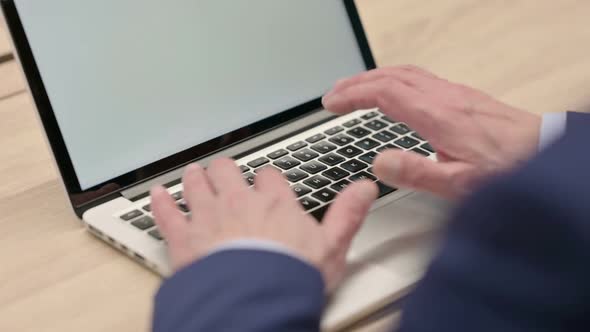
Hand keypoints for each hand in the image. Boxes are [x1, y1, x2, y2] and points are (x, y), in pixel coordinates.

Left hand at [150, 159, 377, 289]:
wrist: (254, 301)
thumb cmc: (291, 277)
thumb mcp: (333, 246)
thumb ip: (348, 214)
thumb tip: (366, 188)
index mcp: (274, 202)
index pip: (270, 176)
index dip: (267, 178)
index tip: (267, 182)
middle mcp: (238, 202)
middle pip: (227, 171)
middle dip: (225, 170)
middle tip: (224, 172)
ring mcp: (207, 217)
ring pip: (196, 183)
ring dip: (195, 178)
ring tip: (194, 174)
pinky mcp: (183, 238)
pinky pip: (166, 212)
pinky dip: (161, 201)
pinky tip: (158, 195)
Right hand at [323, 65, 540, 198]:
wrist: (545, 153)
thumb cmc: (505, 169)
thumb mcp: (458, 183)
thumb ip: (416, 173)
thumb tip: (378, 162)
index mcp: (436, 114)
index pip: (384, 93)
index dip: (352, 94)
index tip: (330, 103)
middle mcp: (444, 96)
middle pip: (391, 76)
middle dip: (356, 82)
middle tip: (332, 95)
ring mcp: (454, 93)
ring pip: (406, 72)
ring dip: (374, 77)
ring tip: (354, 90)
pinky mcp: (463, 97)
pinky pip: (419, 77)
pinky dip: (394, 79)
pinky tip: (393, 93)